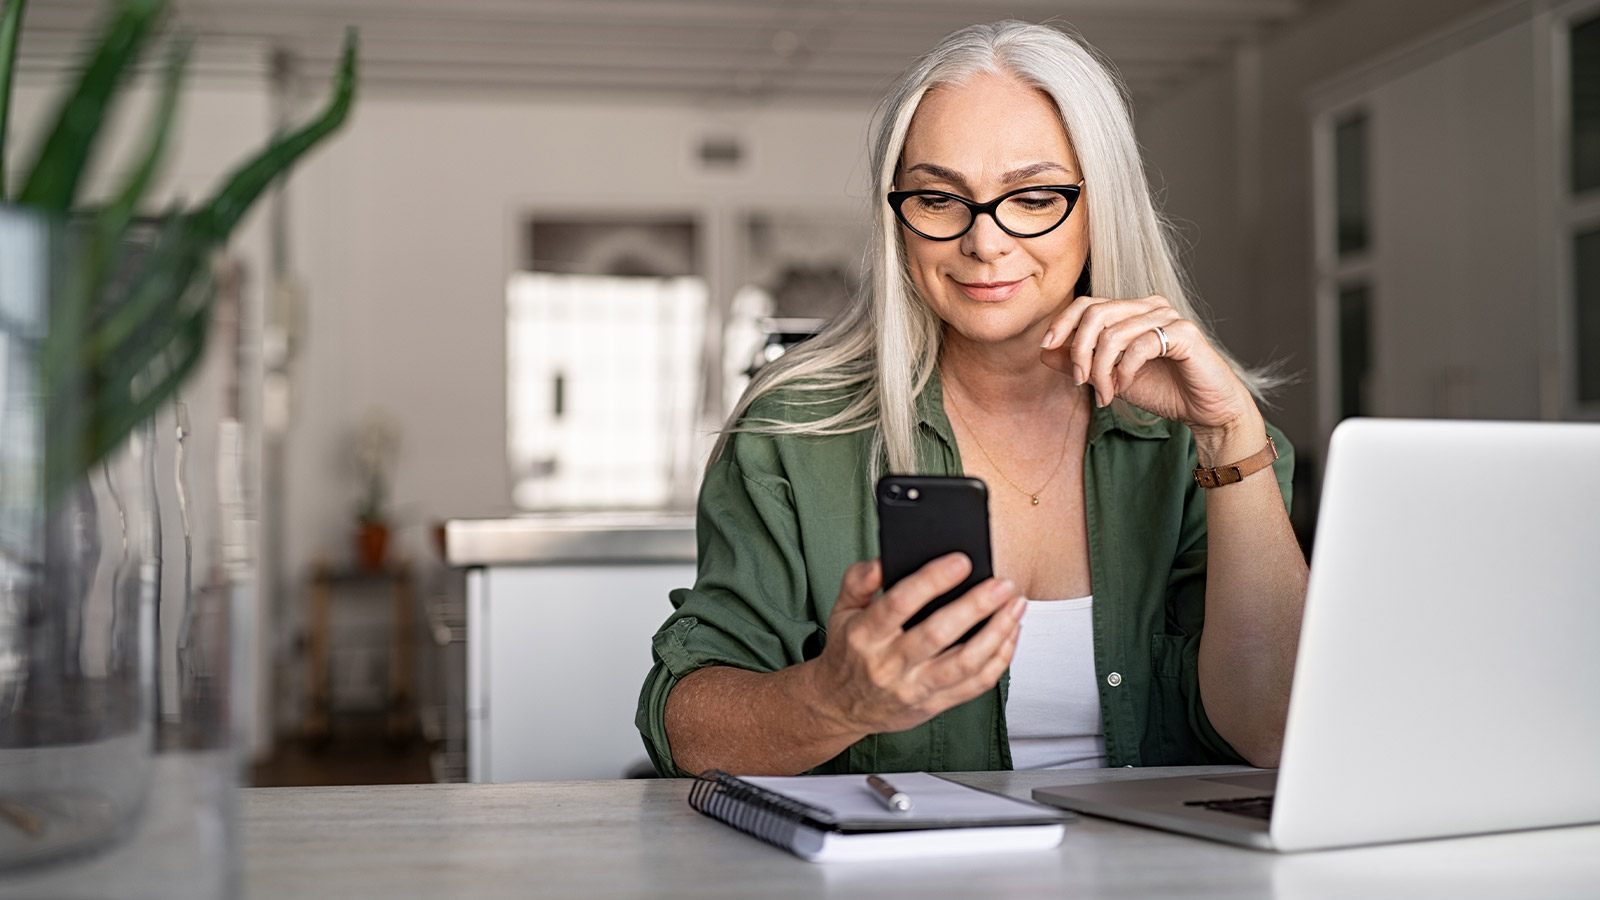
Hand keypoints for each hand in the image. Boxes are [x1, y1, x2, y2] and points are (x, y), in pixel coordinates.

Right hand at [809, 554, 1024, 736]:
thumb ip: (858, 580)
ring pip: (964, 663)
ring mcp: (913, 688)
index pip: (899, 603)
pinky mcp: (934, 705)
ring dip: (996, 632)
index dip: (932, 581)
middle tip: (1002, 583)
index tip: (961, 561)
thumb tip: (882, 560)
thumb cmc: (848, 652)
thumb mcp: (841, 610)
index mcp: (865, 635)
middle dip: (976, 606)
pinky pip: (975, 685)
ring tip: (1016, 605)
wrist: (840, 706)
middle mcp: (889, 664)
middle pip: (938, 634)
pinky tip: (1010, 634)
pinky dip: (999, 659)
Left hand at [1038, 294, 1257, 437]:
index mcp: (1132, 311)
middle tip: (1079, 381)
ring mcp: (1169, 317)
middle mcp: (1149, 306)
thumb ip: (1080, 363)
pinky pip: (1140, 346)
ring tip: (1106, 394)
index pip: (1088, 303)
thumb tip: (1045, 351)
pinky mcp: (1185, 334)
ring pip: (1114, 333)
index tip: (1046, 346)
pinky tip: (1124, 387)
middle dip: (1079, 350)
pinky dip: (1125, 370)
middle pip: (1096, 313)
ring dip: (1102, 369)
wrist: (1205, 410)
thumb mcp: (1111, 378)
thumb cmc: (1163, 390)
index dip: (1062, 322)